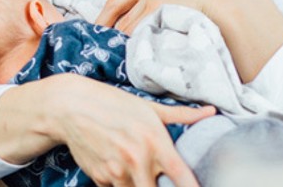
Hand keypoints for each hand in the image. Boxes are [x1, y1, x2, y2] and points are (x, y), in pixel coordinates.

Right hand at [46, 75, 211, 185]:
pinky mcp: (100, 178)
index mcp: (154, 141)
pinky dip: (120, 183)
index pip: (181, 176)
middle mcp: (137, 159)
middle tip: (158, 175)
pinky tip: (115, 164)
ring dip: (139, 184)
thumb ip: (182, 115)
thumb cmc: (113, 104)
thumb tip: (212, 112)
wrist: (71, 107)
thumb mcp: (149, 107)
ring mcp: (116, 172)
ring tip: (135, 167)